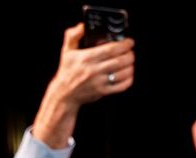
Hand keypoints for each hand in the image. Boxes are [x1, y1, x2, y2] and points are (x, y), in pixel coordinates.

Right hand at [33, 23, 135, 147]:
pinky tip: (128, 74)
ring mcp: (99, 82)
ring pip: (122, 74)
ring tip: (130, 62)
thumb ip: (73, 35)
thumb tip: (83, 26)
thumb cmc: (67, 69)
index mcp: (87, 57)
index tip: (129, 42)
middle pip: (119, 61)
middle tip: (131, 51)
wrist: (65, 93)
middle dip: (129, 55)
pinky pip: (121, 86)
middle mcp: (94, 70)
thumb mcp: (67, 50)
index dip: (123, 45)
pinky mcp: (103, 92)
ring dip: (130, 66)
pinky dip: (128, 79)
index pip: (110, 49)